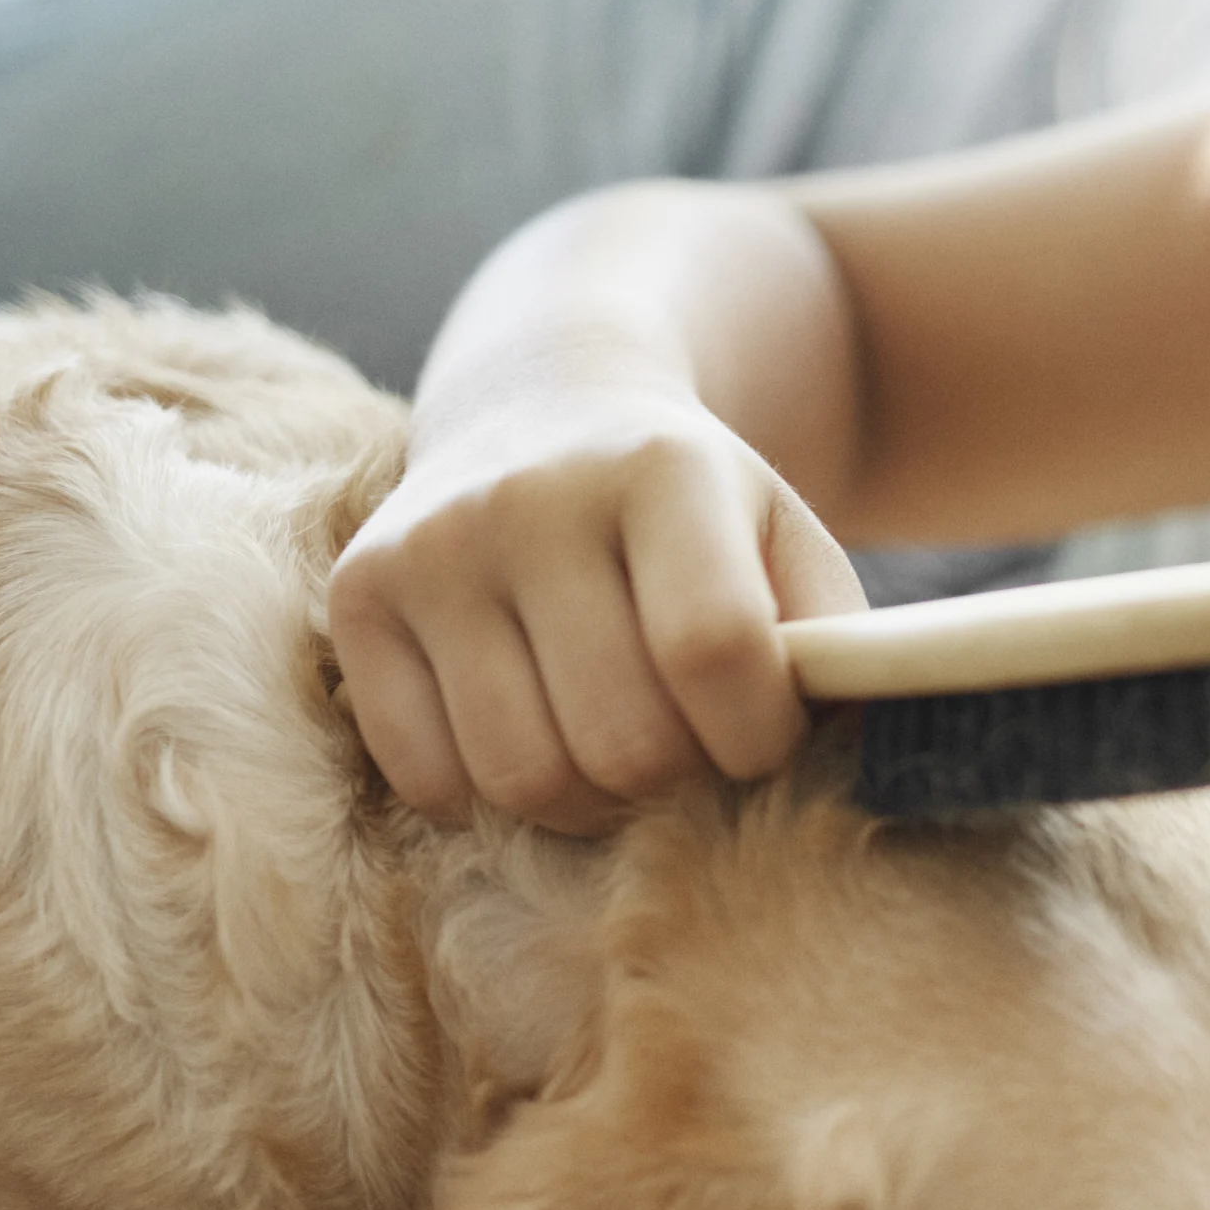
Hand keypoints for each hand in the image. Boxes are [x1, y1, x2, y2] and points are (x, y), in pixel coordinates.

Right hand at [328, 386, 865, 831]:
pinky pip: (429, 777)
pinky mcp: (358, 596)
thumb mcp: (786, 543)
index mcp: (662, 472)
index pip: (716, 655)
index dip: (757, 736)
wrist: (549, 408)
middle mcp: (527, 498)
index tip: (765, 737)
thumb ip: (831, 645)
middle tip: (689, 752)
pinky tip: (530, 730)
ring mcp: (428, 546)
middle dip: (676, 780)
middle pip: (619, 739)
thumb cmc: (697, 515)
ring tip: (617, 748)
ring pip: (522, 776)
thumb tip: (851, 758)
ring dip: (589, 801)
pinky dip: (490, 793)